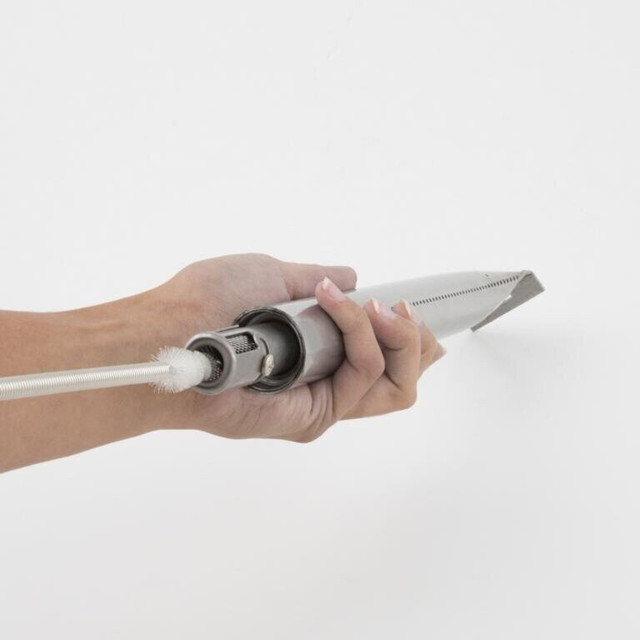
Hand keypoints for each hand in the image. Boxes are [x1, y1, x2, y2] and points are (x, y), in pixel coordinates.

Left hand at [151, 254, 445, 441]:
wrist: (174, 330)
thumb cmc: (209, 300)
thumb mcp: (274, 275)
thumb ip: (318, 281)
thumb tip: (352, 277)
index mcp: (320, 353)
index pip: (384, 357)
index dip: (408, 336)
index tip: (405, 305)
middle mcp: (326, 382)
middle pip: (403, 378)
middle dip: (417, 340)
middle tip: (398, 309)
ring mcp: (323, 402)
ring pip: (397, 385)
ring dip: (399, 335)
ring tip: (378, 308)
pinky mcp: (315, 416)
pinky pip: (364, 376)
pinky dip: (362, 333)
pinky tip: (340, 306)